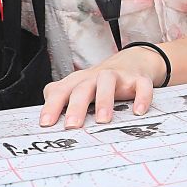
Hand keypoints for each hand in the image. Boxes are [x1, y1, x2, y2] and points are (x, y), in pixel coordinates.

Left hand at [39, 47, 164, 128]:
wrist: (133, 61)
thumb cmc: (101, 82)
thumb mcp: (80, 88)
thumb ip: (62, 100)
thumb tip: (46, 121)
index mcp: (79, 82)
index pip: (60, 91)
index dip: (52, 106)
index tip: (46, 124)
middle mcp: (95, 77)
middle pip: (82, 88)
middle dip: (76, 106)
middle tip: (72, 126)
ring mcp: (118, 76)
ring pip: (108, 82)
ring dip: (104, 100)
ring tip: (102, 120)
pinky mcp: (138, 79)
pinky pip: (141, 86)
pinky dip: (141, 98)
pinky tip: (138, 112)